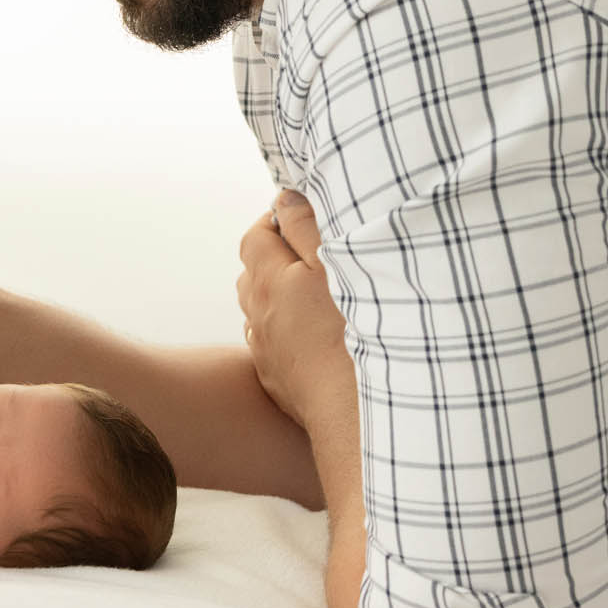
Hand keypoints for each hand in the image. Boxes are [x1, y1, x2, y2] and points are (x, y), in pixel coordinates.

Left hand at [236, 189, 353, 429]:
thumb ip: (305, 226)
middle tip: (311, 256)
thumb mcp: (332, 265)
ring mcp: (266, 352)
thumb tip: (284, 199)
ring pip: (263, 314)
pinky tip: (317, 339)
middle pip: (254, 275)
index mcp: (268, 280)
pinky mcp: (279, 382)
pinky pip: (275, 349)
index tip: (299, 219)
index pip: (255, 238)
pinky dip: (289, 336)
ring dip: (281, 300)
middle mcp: (258, 314)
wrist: (352, 408)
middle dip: (276, 260)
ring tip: (317, 298)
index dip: (274, 223)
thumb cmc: (350, 331)